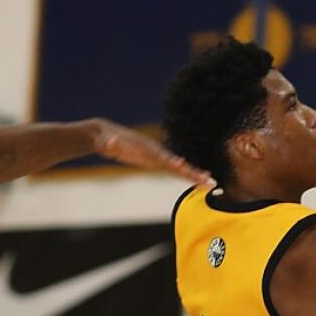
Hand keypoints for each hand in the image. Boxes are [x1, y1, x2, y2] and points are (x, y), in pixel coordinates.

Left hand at [90, 119, 214, 186]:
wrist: (106, 134)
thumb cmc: (105, 140)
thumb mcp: (106, 142)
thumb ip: (110, 144)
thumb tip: (111, 143)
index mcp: (146, 148)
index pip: (162, 157)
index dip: (172, 162)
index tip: (183, 166)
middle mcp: (155, 151)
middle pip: (176, 164)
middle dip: (192, 172)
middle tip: (208, 181)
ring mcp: (156, 156)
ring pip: (178, 167)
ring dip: (194, 174)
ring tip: (210, 182)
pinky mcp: (154, 161)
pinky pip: (173, 169)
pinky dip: (186, 173)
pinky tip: (198, 178)